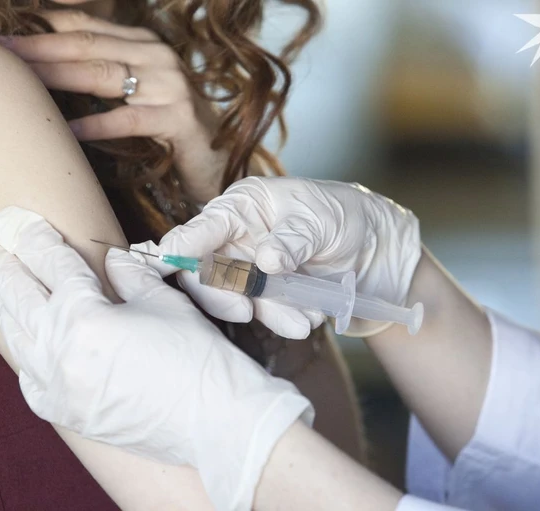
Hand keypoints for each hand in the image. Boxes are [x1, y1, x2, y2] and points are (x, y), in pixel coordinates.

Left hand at [0, 11, 226, 200]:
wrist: (214, 162)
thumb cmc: (164, 130)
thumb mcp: (132, 94)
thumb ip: (98, 76)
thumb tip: (38, 74)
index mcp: (141, 43)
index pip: (83, 25)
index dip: (39, 27)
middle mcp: (157, 55)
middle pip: (86, 45)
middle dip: (36, 48)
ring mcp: (171, 84)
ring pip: (104, 75)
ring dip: (57, 77)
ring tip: (20, 82)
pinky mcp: (179, 118)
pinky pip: (130, 119)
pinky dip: (98, 125)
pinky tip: (69, 131)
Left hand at [0, 206, 312, 510]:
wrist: (215, 421)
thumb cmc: (196, 357)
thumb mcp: (164, 302)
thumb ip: (130, 275)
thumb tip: (113, 259)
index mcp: (85, 317)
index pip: (54, 267)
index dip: (39, 241)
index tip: (23, 224)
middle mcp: (61, 353)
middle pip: (21, 299)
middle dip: (3, 269)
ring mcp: (59, 388)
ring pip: (19, 340)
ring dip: (5, 310)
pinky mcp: (69, 415)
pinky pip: (31, 383)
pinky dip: (24, 360)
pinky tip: (23, 346)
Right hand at [157, 176, 421, 336]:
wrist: (374, 248)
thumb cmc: (342, 215)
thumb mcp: (320, 220)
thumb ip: (292, 238)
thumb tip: (265, 260)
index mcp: (241, 207)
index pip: (200, 229)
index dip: (179, 249)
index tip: (165, 264)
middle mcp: (236, 238)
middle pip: (204, 272)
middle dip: (221, 294)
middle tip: (245, 310)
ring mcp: (249, 268)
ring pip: (234, 298)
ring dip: (267, 313)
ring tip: (303, 320)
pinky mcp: (266, 294)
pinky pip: (263, 313)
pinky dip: (285, 320)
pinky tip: (310, 317)